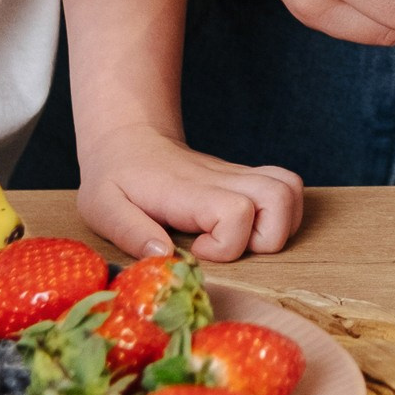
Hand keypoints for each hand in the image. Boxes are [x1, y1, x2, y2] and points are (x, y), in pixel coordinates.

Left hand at [77, 122, 304, 263]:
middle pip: (281, 196)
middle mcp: (222, 179)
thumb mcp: (102, 207)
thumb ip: (131, 233)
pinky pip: (286, 188)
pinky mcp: (244, 178)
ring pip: (291, 188)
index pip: (236, 211)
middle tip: (230, 248)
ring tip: (243, 240)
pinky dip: (282, 214)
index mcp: (188, 190)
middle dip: (268, 237)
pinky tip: (248, 229)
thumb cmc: (115, 176)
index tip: (196, 248)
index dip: (226, 244)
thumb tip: (165, 257)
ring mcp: (237, 176)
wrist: (129, 137)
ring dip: (280, 225)